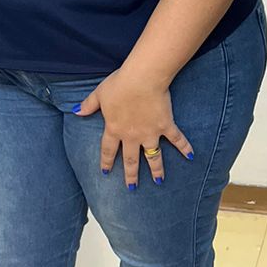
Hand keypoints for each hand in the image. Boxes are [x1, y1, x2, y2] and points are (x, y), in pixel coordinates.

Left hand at [75, 68, 193, 189]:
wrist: (142, 79)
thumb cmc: (119, 84)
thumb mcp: (99, 93)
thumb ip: (88, 105)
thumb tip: (76, 111)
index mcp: (114, 129)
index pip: (108, 150)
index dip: (106, 162)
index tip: (106, 172)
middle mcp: (132, 136)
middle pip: (130, 160)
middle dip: (131, 175)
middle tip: (132, 187)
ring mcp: (150, 133)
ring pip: (153, 156)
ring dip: (156, 170)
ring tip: (159, 181)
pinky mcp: (165, 125)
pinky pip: (176, 139)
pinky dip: (185, 148)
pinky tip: (191, 156)